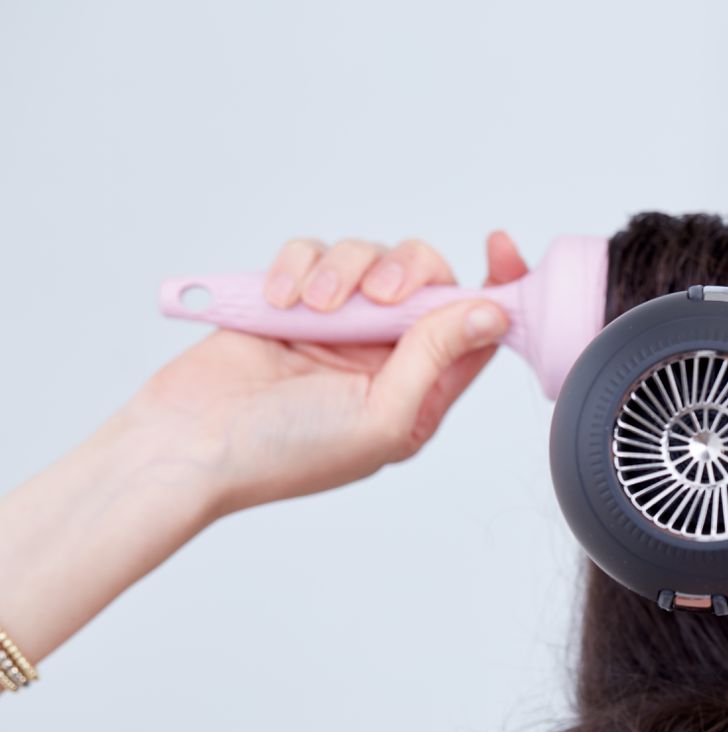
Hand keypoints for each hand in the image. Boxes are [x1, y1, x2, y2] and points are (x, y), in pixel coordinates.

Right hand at [127, 231, 530, 515]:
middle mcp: (384, 355)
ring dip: (343, 271)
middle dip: (409, 271)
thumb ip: (437, 358)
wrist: (189, 443)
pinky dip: (298, 267)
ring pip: (368, 257)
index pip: (476, 331)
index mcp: (420, 391)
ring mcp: (337, 325)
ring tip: (314, 307)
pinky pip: (313, 253)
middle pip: (427, 280)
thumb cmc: (285, 452)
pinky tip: (280, 302)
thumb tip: (491, 314)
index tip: (503, 247)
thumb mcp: (383, 416)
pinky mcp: (291, 300)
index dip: (498, 288)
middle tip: (382, 293)